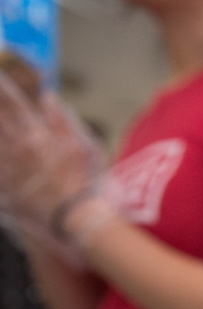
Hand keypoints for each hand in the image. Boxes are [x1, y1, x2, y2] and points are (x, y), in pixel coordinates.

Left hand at [0, 73, 104, 244]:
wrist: (73, 219)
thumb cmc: (82, 183)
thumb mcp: (81, 147)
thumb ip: (62, 119)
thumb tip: (48, 97)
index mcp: (35, 133)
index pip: (11, 100)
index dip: (2, 84)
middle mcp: (15, 146)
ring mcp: (6, 166)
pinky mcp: (3, 184)